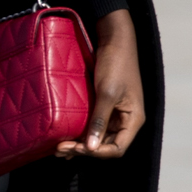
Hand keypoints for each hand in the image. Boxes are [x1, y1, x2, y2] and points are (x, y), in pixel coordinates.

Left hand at [57, 7, 144, 160]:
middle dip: (83, 150)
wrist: (113, 39)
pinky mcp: (102, 106)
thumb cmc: (116, 64)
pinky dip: (79, 132)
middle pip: (104, 145)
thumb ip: (99, 120)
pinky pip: (91, 125)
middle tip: (60, 149)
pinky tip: (64, 135)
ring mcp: (113, 114)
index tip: (76, 148)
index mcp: (133, 120)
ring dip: (79, 143)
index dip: (96, 152)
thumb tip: (90, 148)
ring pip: (96, 137)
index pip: (116, 148)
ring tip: (58, 147)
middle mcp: (124, 121)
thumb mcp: (107, 93)